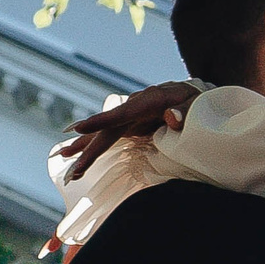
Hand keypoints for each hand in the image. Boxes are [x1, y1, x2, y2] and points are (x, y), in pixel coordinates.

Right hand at [56, 81, 201, 180]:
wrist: (194, 94)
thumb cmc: (197, 99)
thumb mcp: (195, 102)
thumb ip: (184, 110)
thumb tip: (172, 118)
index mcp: (148, 101)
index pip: (121, 114)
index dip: (101, 122)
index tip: (80, 128)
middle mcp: (133, 107)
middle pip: (107, 130)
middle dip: (89, 149)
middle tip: (75, 169)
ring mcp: (130, 117)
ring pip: (103, 135)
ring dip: (85, 150)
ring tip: (67, 164)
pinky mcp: (130, 125)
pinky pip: (109, 137)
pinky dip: (93, 146)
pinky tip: (77, 154)